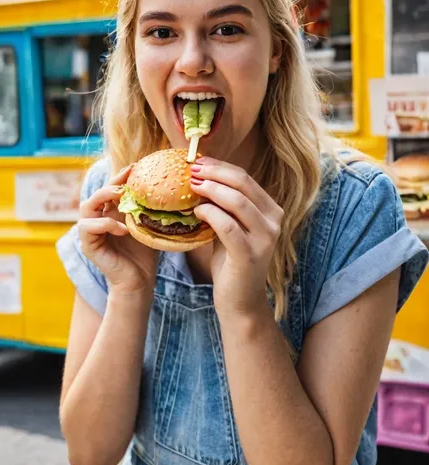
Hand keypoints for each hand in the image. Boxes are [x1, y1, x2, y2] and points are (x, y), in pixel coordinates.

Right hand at [78, 165, 157, 296]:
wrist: (139, 281)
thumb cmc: (145, 254)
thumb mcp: (148, 225)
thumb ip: (149, 209)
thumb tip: (166, 187)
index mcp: (111, 212)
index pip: (111, 189)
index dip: (120, 177)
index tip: (134, 168)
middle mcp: (98, 219)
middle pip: (96, 194)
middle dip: (110, 184)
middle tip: (125, 183)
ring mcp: (91, 232)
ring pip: (86, 206)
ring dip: (103, 198)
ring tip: (120, 197)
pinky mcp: (88, 245)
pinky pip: (88, 226)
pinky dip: (105, 224)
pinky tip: (122, 229)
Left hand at [190, 158, 282, 316]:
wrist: (240, 302)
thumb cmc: (232, 263)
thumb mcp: (230, 228)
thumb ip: (222, 206)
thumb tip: (198, 179)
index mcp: (270, 210)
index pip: (244, 178)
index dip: (219, 166)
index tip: (198, 162)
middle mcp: (274, 221)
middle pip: (242, 183)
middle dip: (214, 172)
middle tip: (191, 169)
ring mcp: (265, 238)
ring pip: (237, 201)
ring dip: (210, 189)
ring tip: (191, 186)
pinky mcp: (250, 254)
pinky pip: (227, 225)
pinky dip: (210, 213)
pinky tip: (197, 211)